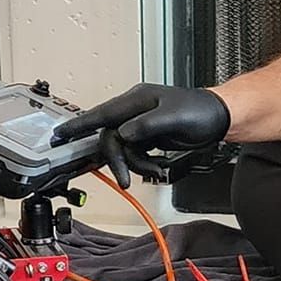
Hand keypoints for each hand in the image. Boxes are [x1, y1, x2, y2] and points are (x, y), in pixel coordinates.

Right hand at [76, 82, 231, 182]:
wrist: (219, 118)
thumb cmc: (201, 112)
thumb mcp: (173, 118)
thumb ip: (145, 126)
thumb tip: (123, 134)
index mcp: (137, 100)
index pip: (102, 114)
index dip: (80, 125)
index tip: (61, 134)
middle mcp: (134, 111)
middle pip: (111, 137)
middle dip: (118, 160)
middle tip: (123, 180)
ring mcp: (141, 124)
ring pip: (123, 148)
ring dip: (134, 163)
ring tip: (154, 167)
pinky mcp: (147, 135)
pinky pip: (134, 153)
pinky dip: (143, 163)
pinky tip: (157, 164)